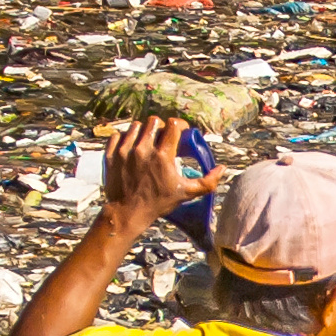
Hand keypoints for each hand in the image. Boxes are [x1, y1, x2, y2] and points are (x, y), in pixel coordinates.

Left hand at [94, 116, 210, 232]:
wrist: (128, 213)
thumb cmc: (158, 203)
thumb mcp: (186, 194)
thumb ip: (208, 182)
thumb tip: (222, 169)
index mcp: (163, 156)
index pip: (173, 125)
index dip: (179, 125)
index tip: (180, 131)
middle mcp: (143, 150)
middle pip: (154, 121)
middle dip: (161, 127)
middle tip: (162, 137)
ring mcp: (125, 151)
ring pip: (135, 126)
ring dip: (143, 131)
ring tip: (146, 142)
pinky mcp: (112, 155)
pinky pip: (118, 135)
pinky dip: (125, 138)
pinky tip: (131, 146)